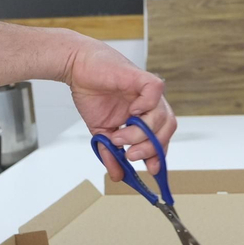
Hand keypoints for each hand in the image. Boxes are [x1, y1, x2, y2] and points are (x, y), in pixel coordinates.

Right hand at [63, 39, 175, 180]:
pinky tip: (133, 111)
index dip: (159, 154)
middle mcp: (149, 105)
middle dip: (151, 147)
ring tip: (120, 137)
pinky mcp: (141, 76)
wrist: (77, 69)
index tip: (150, 170)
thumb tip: (118, 175)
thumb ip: (111, 153)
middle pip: (166, 129)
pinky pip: (155, 90)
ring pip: (162, 115)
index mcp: (144, 118)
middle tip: (131, 155)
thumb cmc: (91, 94)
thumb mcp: (101, 132)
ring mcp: (147, 92)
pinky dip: (147, 104)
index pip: (161, 138)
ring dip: (142, 132)